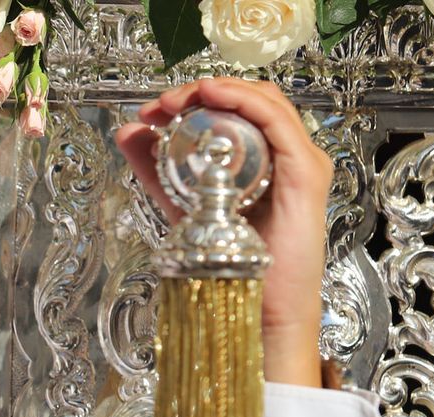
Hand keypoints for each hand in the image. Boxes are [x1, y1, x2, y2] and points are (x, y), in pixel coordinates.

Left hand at [114, 77, 333, 388]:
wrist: (256, 310)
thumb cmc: (230, 266)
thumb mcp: (182, 204)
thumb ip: (157, 170)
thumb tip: (127, 133)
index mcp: (265, 158)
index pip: (235, 109)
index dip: (193, 98)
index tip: (152, 110)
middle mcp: (287, 155)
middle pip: (250, 98)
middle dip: (200, 91)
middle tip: (160, 103)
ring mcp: (301, 161)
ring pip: (265, 101)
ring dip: (218, 90)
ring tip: (177, 99)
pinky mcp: (306, 172)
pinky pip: (278, 122)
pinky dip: (244, 101)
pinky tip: (213, 97)